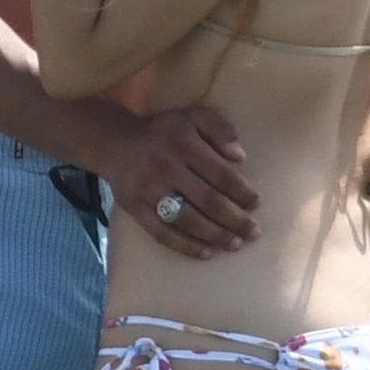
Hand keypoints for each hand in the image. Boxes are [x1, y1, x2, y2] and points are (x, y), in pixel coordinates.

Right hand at [95, 103, 260, 258]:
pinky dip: (186, 246)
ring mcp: (148, 190)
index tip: (255, 203)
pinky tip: (206, 253)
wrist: (114, 143)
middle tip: (253, 232)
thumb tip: (240, 157)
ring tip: (234, 244)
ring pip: (188, 220)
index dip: (242, 192)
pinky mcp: (135, 208)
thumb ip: (219, 129)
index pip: (220, 174)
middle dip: (235, 220)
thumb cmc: (163, 132)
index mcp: (183, 143)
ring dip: (215, 236)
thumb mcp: (192, 117)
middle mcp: (165, 167)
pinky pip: (162, 233)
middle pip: (208, 200)